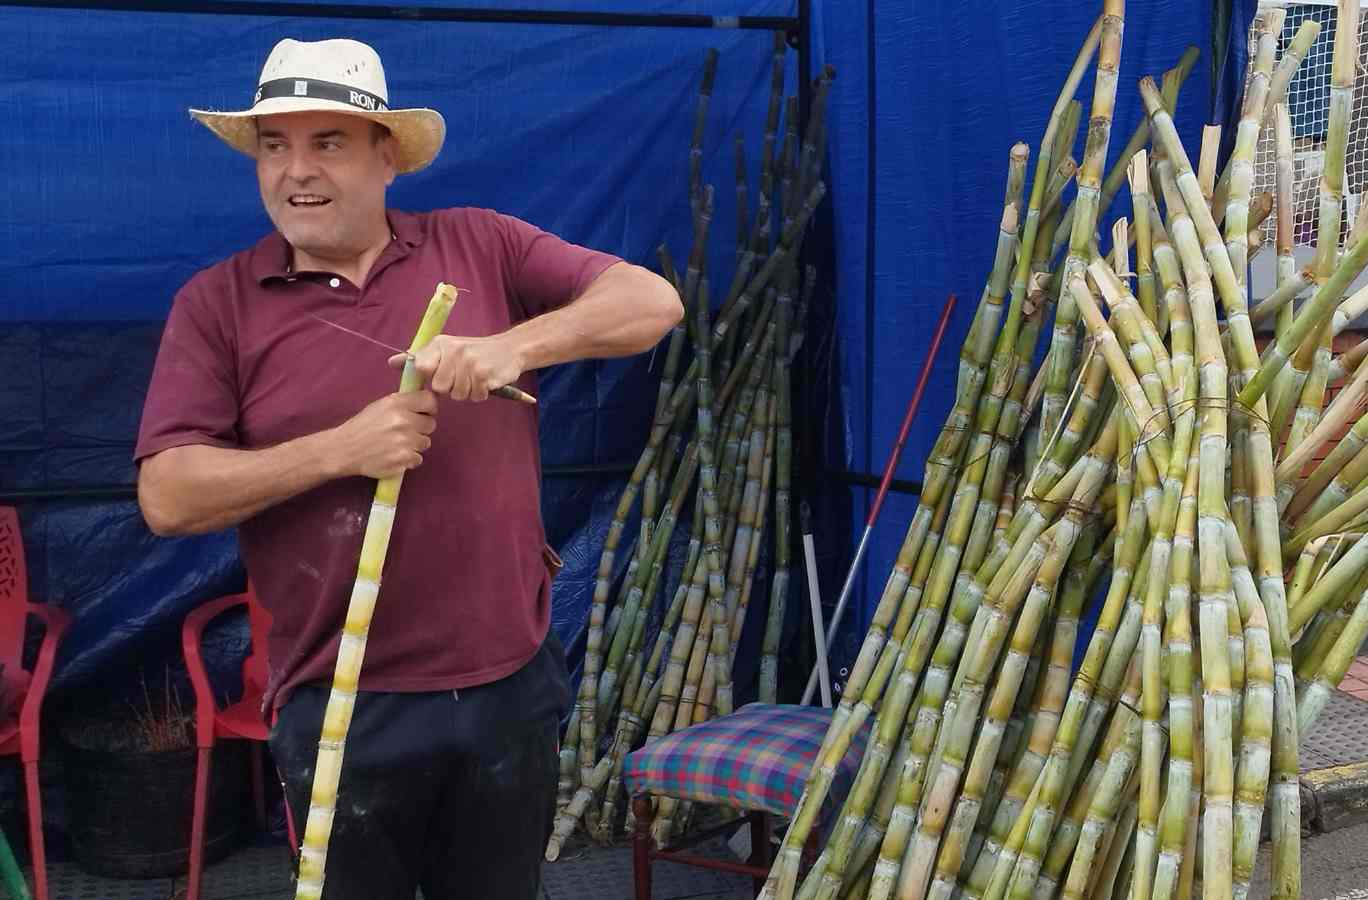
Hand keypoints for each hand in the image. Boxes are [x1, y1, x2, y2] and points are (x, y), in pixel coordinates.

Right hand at [330, 391, 437, 478]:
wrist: (345, 449)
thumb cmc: (363, 426)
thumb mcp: (381, 405)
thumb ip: (404, 403)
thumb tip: (428, 401)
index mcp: (397, 404)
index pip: (430, 400)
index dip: (429, 408)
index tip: (423, 413)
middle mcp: (403, 421)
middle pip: (431, 424)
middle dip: (421, 428)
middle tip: (405, 431)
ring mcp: (405, 441)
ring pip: (425, 442)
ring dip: (414, 444)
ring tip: (397, 444)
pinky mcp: (404, 459)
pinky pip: (418, 459)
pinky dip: (408, 459)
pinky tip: (394, 455)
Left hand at [389, 334, 524, 402]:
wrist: (511, 349)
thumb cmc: (475, 352)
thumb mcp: (446, 349)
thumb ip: (420, 357)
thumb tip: (391, 363)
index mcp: (441, 344)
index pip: (421, 367)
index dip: (430, 377)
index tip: (441, 374)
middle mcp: (453, 350)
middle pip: (439, 387)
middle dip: (451, 387)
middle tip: (463, 376)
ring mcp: (469, 362)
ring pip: (457, 394)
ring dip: (467, 391)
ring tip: (476, 378)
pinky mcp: (484, 374)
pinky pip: (474, 396)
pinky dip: (481, 393)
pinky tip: (486, 381)